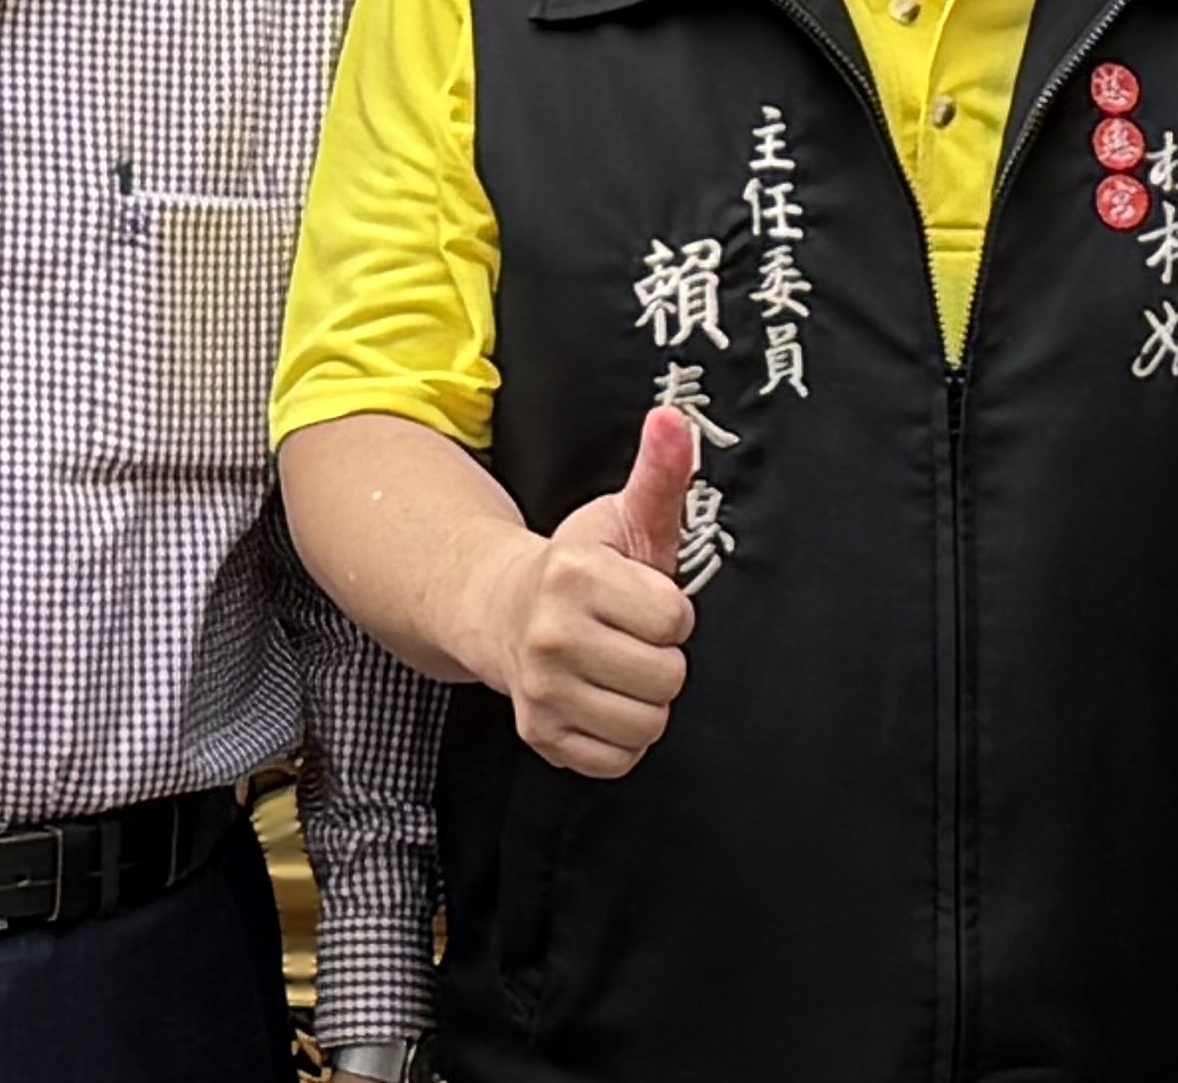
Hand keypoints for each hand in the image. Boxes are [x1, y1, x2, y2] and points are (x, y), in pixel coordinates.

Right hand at [493, 405, 701, 781]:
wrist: (502, 611)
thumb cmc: (579, 568)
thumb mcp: (623, 516)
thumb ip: (659, 473)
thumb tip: (674, 417)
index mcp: (575, 576)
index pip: (676, 619)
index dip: (668, 610)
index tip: (640, 598)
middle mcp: (551, 636)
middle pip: (667, 677)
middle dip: (659, 657)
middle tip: (629, 637)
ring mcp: (541, 692)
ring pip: (647, 724)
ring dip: (642, 700)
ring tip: (617, 669)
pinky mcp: (541, 737)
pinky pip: (618, 760)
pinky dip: (619, 739)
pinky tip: (601, 701)